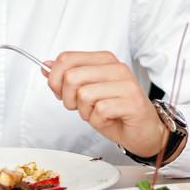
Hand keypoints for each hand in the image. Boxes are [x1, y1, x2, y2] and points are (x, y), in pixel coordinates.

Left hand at [43, 51, 167, 157]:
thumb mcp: (86, 92)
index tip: (60, 92)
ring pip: (84, 94)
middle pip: (71, 76)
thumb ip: (67, 78)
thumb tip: (46, 66)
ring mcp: (126, 83)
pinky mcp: (132, 102)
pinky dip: (97, 120)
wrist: (143, 131)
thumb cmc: (115, 111)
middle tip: (79, 107)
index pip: (66, 58)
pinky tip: (108, 119)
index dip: (55, 79)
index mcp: (104, 59)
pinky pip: (99, 110)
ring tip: (96, 113)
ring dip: (84, 111)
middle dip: (67, 98)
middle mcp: (116, 67)